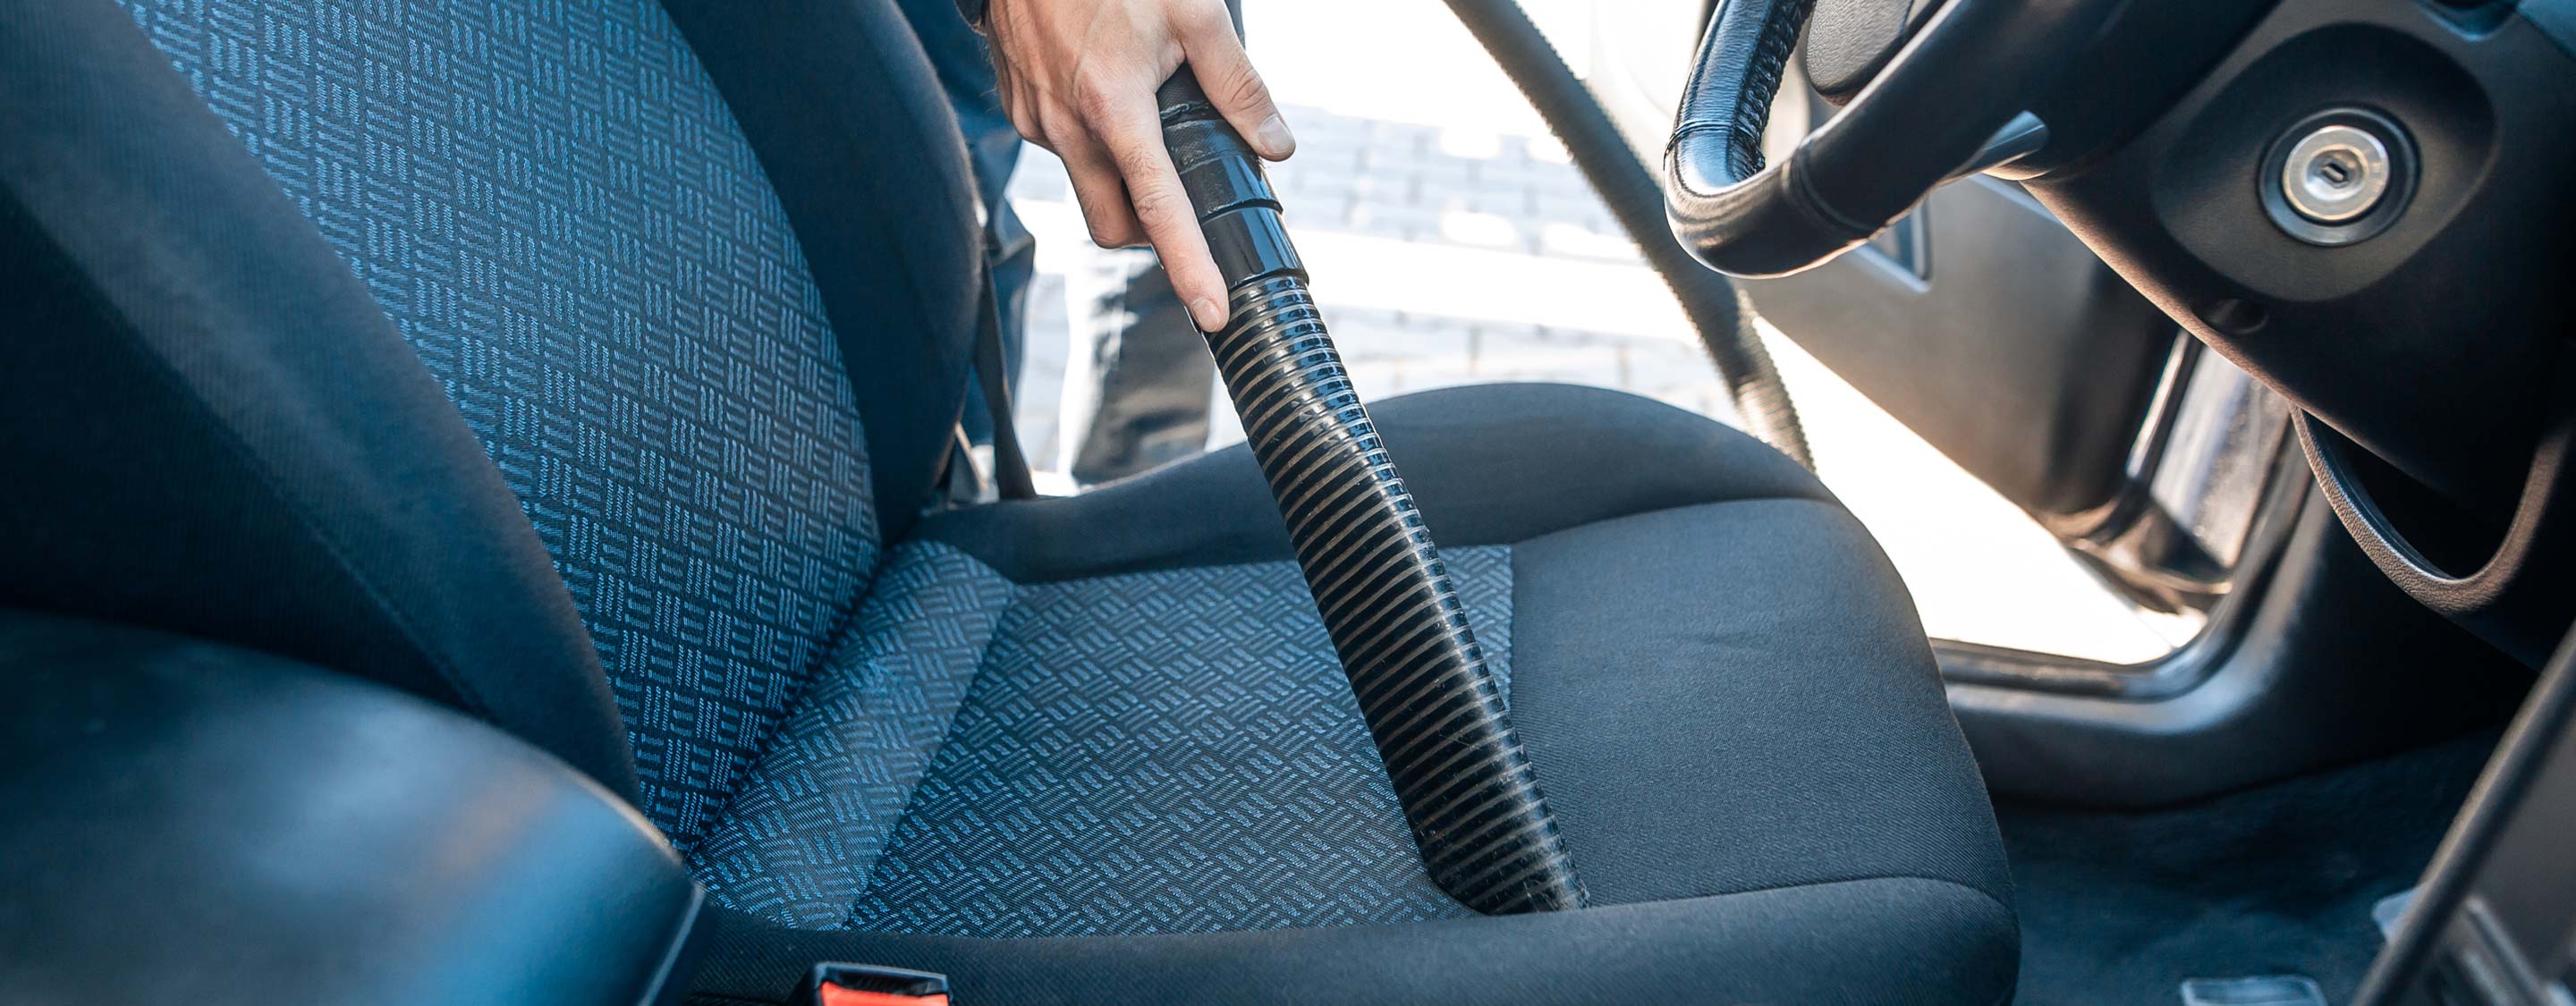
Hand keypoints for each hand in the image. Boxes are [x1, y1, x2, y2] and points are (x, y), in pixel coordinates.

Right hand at [985, 0, 1293, 330]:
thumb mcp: (1193, 11)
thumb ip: (1238, 83)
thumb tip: (1275, 145)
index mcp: (1115, 105)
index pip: (1159, 209)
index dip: (1189, 267)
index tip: (1212, 312)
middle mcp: (1067, 125)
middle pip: (1112, 225)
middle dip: (1150, 235)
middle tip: (1185, 208)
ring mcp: (1034, 119)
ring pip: (1085, 186)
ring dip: (1121, 181)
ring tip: (1146, 125)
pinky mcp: (1017, 107)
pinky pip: (1060, 150)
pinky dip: (1091, 144)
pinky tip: (1105, 94)